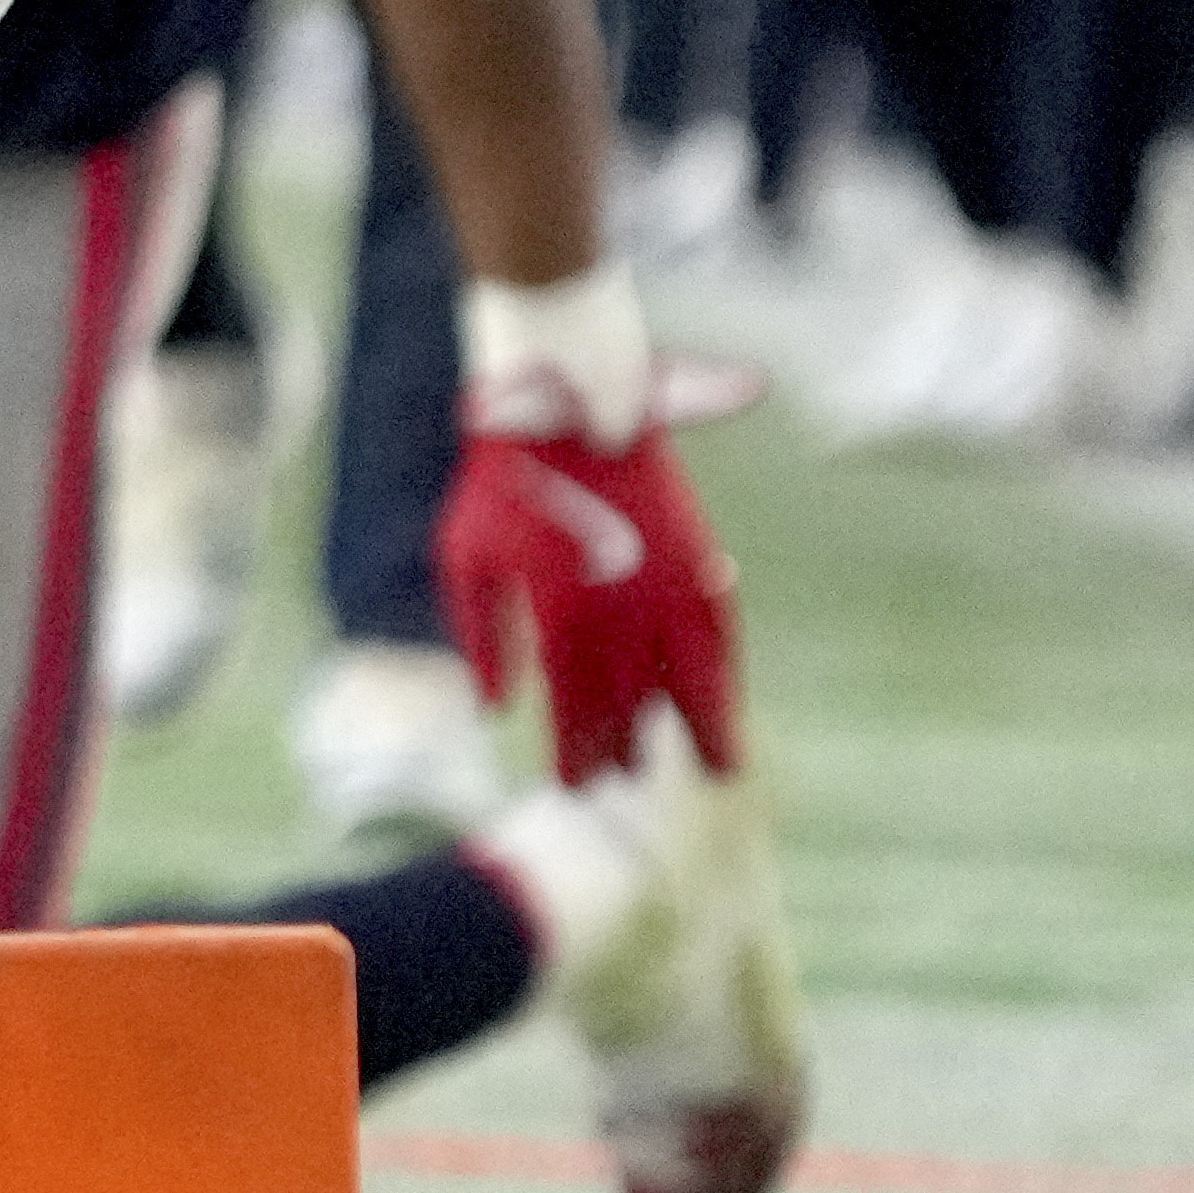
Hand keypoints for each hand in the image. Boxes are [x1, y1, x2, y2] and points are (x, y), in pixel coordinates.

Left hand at [435, 422, 745, 785]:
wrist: (564, 406)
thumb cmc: (502, 483)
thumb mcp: (467, 558)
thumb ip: (483, 639)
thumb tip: (496, 711)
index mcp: (563, 614)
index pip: (577, 706)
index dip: (579, 751)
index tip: (577, 786)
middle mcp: (624, 609)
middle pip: (636, 700)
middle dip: (631, 745)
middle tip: (628, 781)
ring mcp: (668, 583)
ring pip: (697, 674)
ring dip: (708, 724)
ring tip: (719, 768)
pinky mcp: (696, 556)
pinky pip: (719, 630)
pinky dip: (726, 670)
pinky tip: (725, 696)